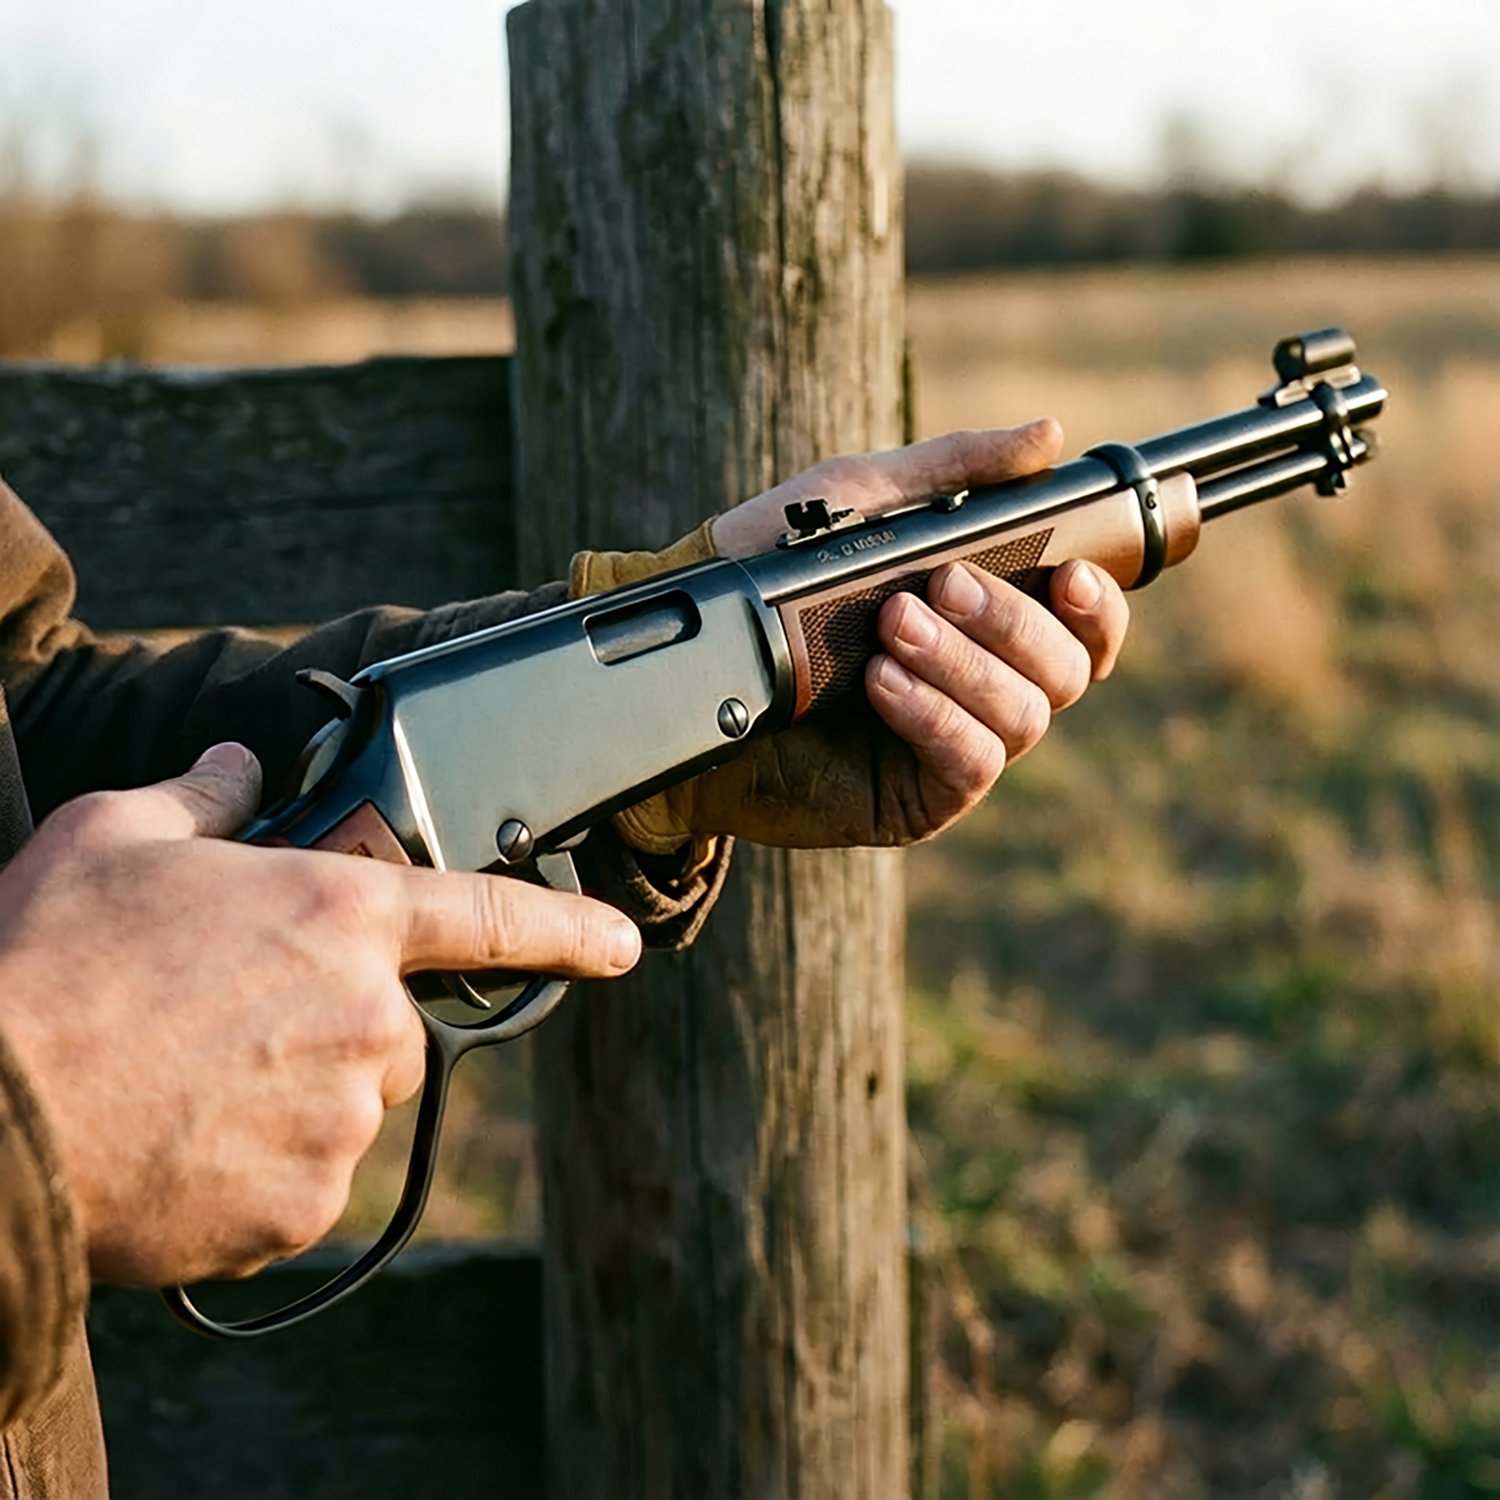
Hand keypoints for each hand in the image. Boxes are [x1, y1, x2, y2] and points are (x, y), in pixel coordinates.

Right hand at [0, 744, 639, 1285]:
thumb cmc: (46, 962)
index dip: (568, 928)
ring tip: (182, 1082)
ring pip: (346, 1107)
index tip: (622, 945)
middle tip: (230, 1025)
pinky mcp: (303, 1206)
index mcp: (340, 915)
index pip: (488, 914)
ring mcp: (341, 1120)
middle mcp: (364, 1017)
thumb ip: (208, 798)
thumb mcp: (116, 836)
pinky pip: (303, 1183)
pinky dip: (257, 1169)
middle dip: (337, 1025)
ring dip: (291, 1098)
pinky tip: (180, 1144)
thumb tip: (244, 769)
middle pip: (392, 1029)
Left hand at [618, 422, 1130, 849]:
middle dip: (1012, 623)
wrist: (687, 656)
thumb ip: (954, 469)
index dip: (1097, 605)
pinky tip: (882, 682)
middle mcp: (983, 684)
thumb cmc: (768, 571)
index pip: (1082, 625)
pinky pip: (970, 764)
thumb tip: (1049, 436)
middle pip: (1066, 671)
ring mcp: (953, 743)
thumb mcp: (858, 501)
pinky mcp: (915, 798)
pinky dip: (934, 715)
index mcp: (986, 619)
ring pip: (1024, 717)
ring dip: (966, 665)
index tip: (1069, 572)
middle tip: (939, 585)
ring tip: (892, 627)